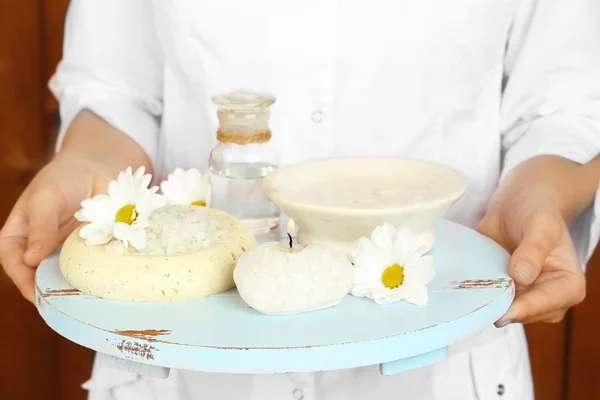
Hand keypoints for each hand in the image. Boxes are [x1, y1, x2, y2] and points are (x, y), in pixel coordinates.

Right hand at [0, 153, 116, 302]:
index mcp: (18, 237)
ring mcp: (66, 252)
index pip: (14, 263)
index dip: (23, 280)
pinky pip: (92, 268)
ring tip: (87, 296)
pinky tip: (106, 282)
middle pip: (40, 276)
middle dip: (53, 290)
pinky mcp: (90, 251)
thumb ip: (40, 227)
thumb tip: (30, 260)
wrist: (96, 167)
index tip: (38, 293)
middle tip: (66, 302)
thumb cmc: (62, 179)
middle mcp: (40, 250)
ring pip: (68, 276)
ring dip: (76, 287)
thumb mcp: (46, 198)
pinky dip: (98, 275)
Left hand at [477, 183, 585, 325]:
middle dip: (501, 308)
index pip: (547, 305)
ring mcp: (524, 296)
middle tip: (478, 298)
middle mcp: (548, 297)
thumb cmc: (536, 210)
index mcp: (569, 285)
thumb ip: (533, 249)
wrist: (517, 203)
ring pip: (503, 311)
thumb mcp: (540, 224)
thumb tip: (522, 276)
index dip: (523, 309)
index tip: (501, 313)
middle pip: (524, 314)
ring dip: (487, 303)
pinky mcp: (503, 292)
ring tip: (470, 291)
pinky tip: (466, 287)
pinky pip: (489, 301)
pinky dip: (478, 296)